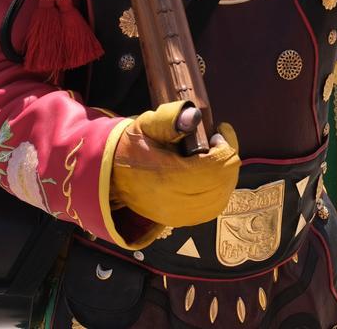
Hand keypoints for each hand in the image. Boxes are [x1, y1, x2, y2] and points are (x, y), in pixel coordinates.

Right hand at [110, 101, 240, 232]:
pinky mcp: (180, 220)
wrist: (110, 177)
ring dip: (224, 174)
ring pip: (221, 196)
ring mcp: (179, 215)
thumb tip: (194, 117)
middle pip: (224, 182)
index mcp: (169, 176)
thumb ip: (170, 119)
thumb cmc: (132, 147)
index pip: (217, 166)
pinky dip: (218, 190)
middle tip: (215, 143)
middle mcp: (176, 201)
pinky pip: (212, 207)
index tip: (216, 132)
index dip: (226, 146)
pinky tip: (208, 175)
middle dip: (226, 159)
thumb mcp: (146, 125)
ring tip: (212, 158)